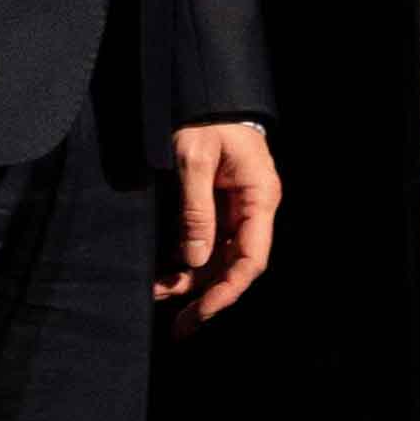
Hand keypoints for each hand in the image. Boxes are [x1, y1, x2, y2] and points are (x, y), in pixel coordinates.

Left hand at [158, 119, 279, 321]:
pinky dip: (189, 263)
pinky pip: (209, 244)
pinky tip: (166, 279)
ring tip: (159, 297)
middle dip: (208, 297)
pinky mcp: (221, 208)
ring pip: (220, 259)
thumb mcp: (194, 158)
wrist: (206, 92)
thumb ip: (196, 209)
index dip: (229, 289)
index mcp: (260, 196)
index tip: (203, 311)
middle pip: (236, 265)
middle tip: (181, 327)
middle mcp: (254, 208)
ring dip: (194, 283)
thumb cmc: (205, 118)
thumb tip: (195, 261)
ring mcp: (238, 210)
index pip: (252, 257)